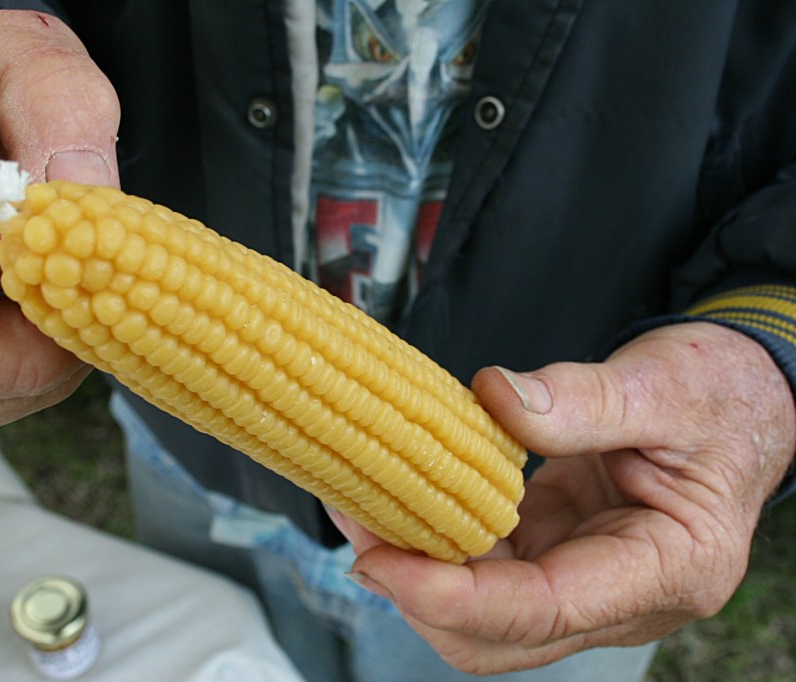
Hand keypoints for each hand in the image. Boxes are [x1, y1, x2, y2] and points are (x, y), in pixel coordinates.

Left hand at [330, 322, 795, 674]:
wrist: (740, 402)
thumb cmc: (720, 396)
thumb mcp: (665, 385)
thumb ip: (584, 399)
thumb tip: (493, 398)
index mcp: (669, 567)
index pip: (548, 608)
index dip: (457, 596)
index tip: (383, 560)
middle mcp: (623, 595)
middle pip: (503, 636)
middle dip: (421, 595)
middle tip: (359, 529)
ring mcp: (585, 578)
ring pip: (483, 615)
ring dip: (417, 572)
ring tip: (361, 507)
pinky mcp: (555, 552)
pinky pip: (485, 569)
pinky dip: (435, 544)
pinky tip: (397, 498)